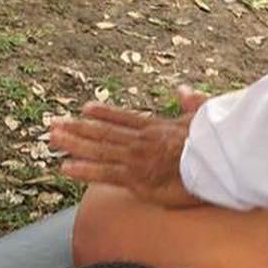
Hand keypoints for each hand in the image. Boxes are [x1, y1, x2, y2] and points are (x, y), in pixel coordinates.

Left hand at [49, 87, 208, 203]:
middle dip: (77, 128)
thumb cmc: (215, 144)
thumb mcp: (204, 116)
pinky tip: (65, 167)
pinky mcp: (135, 178)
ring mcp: (135, 158)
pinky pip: (103, 173)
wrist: (216, 162)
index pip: (125, 118)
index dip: (104, 113)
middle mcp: (141, 140)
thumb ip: (191, 102)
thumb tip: (183, 89)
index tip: (86, 109)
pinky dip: (83, 170)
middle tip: (54, 125)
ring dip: (73, 143)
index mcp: (158, 127)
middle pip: (104, 132)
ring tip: (52, 139)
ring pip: (98, 149)